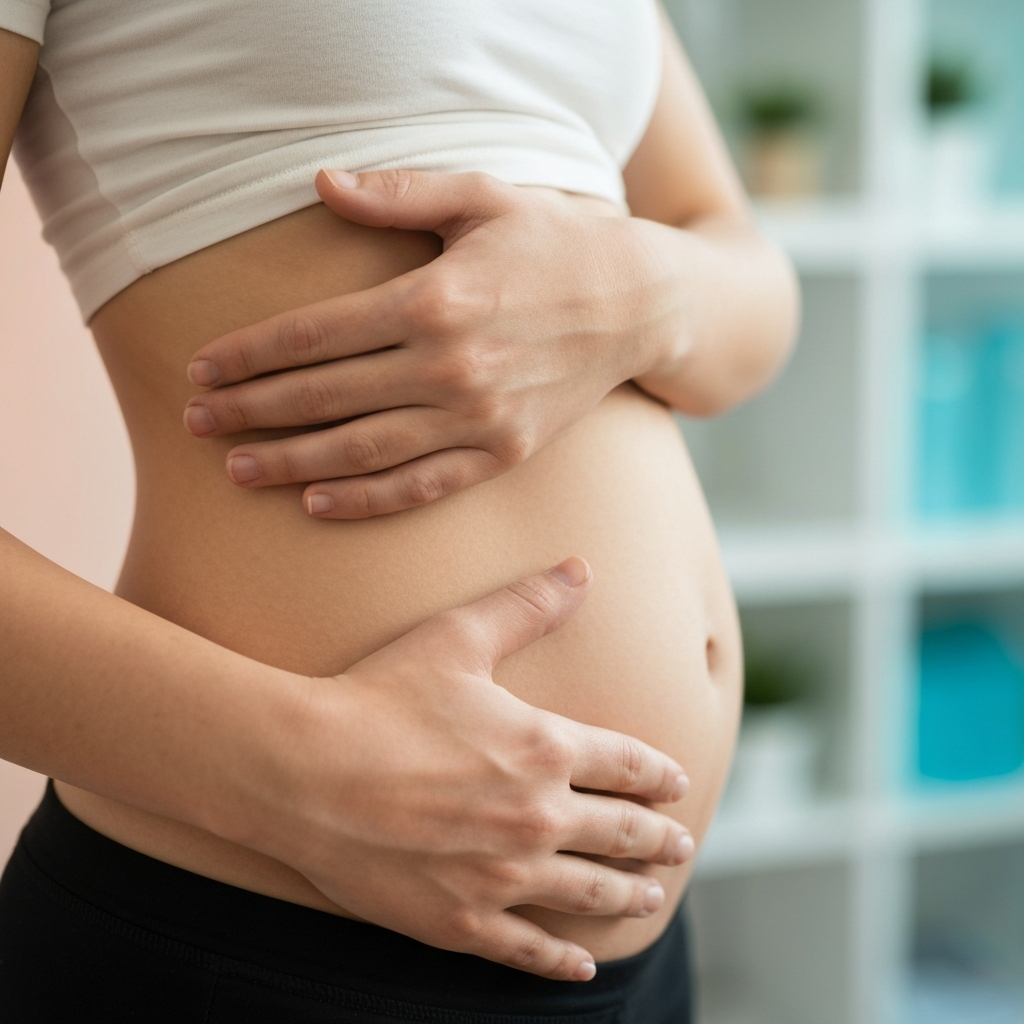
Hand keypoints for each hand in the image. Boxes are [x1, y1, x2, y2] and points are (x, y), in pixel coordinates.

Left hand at [183, 169, 671, 517]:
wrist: (641, 305)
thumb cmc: (556, 244)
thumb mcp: (483, 197)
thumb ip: (398, 191)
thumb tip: (319, 182)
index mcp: (436, 299)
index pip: (315, 334)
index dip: (250, 354)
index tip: (202, 368)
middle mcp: (450, 366)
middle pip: (325, 396)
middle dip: (251, 409)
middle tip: (196, 421)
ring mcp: (478, 419)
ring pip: (363, 450)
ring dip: (291, 462)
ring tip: (236, 468)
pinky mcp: (502, 454)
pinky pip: (421, 487)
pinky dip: (365, 500)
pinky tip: (316, 503)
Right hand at [251, 557, 691, 980]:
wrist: (303, 770)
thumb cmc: (379, 697)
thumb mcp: (457, 638)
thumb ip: (526, 605)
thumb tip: (580, 568)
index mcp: (544, 747)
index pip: (626, 764)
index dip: (658, 774)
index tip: (677, 783)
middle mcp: (537, 815)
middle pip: (620, 831)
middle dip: (657, 837)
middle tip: (680, 845)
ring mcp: (502, 874)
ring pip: (588, 890)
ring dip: (626, 893)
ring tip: (649, 896)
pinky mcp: (461, 920)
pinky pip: (528, 950)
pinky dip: (562, 960)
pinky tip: (582, 964)